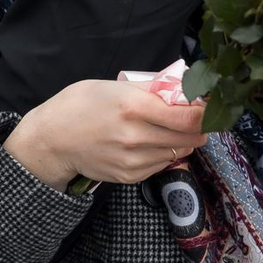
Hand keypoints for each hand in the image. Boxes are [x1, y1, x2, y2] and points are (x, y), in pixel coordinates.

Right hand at [5, 79, 206, 189]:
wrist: (52, 140)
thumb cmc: (79, 105)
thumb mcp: (112, 86)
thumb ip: (149, 90)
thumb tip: (182, 93)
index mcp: (133, 106)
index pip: (188, 117)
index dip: (206, 114)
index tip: (210, 109)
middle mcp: (136, 135)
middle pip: (189, 137)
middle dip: (199, 129)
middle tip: (200, 120)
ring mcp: (133, 159)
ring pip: (177, 152)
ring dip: (182, 142)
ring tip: (174, 130)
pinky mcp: (129, 176)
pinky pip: (160, 165)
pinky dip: (164, 154)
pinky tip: (153, 144)